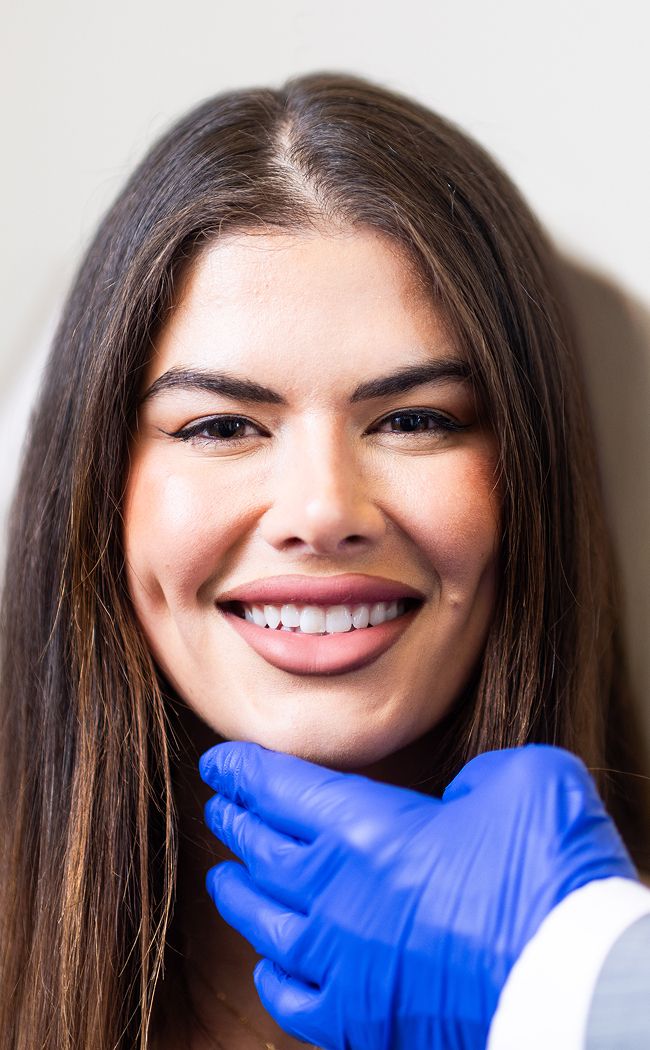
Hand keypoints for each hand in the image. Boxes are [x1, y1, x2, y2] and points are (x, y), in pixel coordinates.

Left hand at [199, 743, 636, 1049]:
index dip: (241, 771)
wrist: (573, 978)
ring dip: (238, 893)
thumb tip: (460, 801)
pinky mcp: (362, 1021)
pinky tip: (270, 965)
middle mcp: (336, 893)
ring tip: (224, 877)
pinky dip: (273, 976)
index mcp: (365, 829)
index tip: (218, 762)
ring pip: (263, 922)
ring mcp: (343, 961)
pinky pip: (292, 999)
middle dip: (235, 823)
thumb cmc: (548, 872)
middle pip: (261, 849)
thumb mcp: (521, 780)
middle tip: (220, 808)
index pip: (277, 788)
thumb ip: (475, 780)